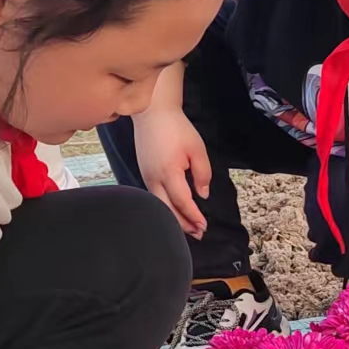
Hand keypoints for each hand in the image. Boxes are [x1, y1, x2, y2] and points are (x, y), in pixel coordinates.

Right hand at [133, 107, 211, 239]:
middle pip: (168, 210)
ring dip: (174, 218)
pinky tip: (174, 211)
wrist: (153, 114)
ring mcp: (146, 177)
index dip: (194, 216)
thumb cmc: (176, 128)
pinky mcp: (144, 174)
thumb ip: (203, 174)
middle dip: (183, 225)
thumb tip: (202, 195)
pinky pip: (155, 197)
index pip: (183, 202)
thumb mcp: (197, 149)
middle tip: (198, 234)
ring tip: (189, 228)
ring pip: (159, 206)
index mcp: (169, 172)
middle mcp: (154, 179)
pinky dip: (166, 207)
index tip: (204, 226)